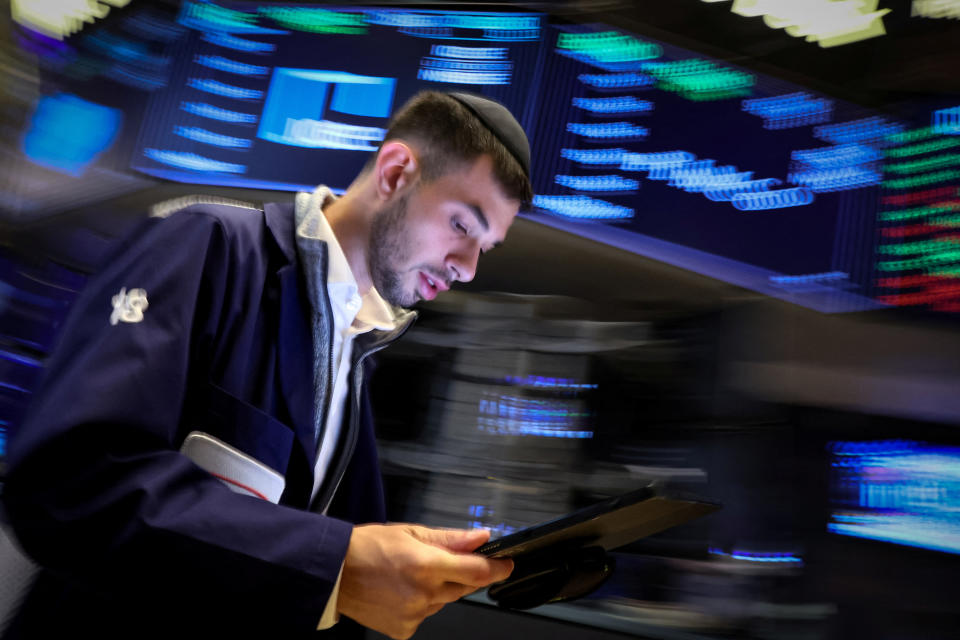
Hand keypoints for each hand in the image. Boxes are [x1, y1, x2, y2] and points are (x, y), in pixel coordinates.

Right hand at [337, 523, 513, 638]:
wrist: (333, 573)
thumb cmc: (367, 548)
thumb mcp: (410, 533)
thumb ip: (450, 538)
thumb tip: (481, 538)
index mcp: (426, 565)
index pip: (477, 571)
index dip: (497, 568)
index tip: (506, 564)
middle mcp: (423, 594)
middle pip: (464, 587)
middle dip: (464, 574)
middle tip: (444, 561)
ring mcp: (414, 615)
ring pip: (444, 601)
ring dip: (439, 588)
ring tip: (412, 573)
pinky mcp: (404, 629)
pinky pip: (426, 615)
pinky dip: (421, 603)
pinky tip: (402, 591)